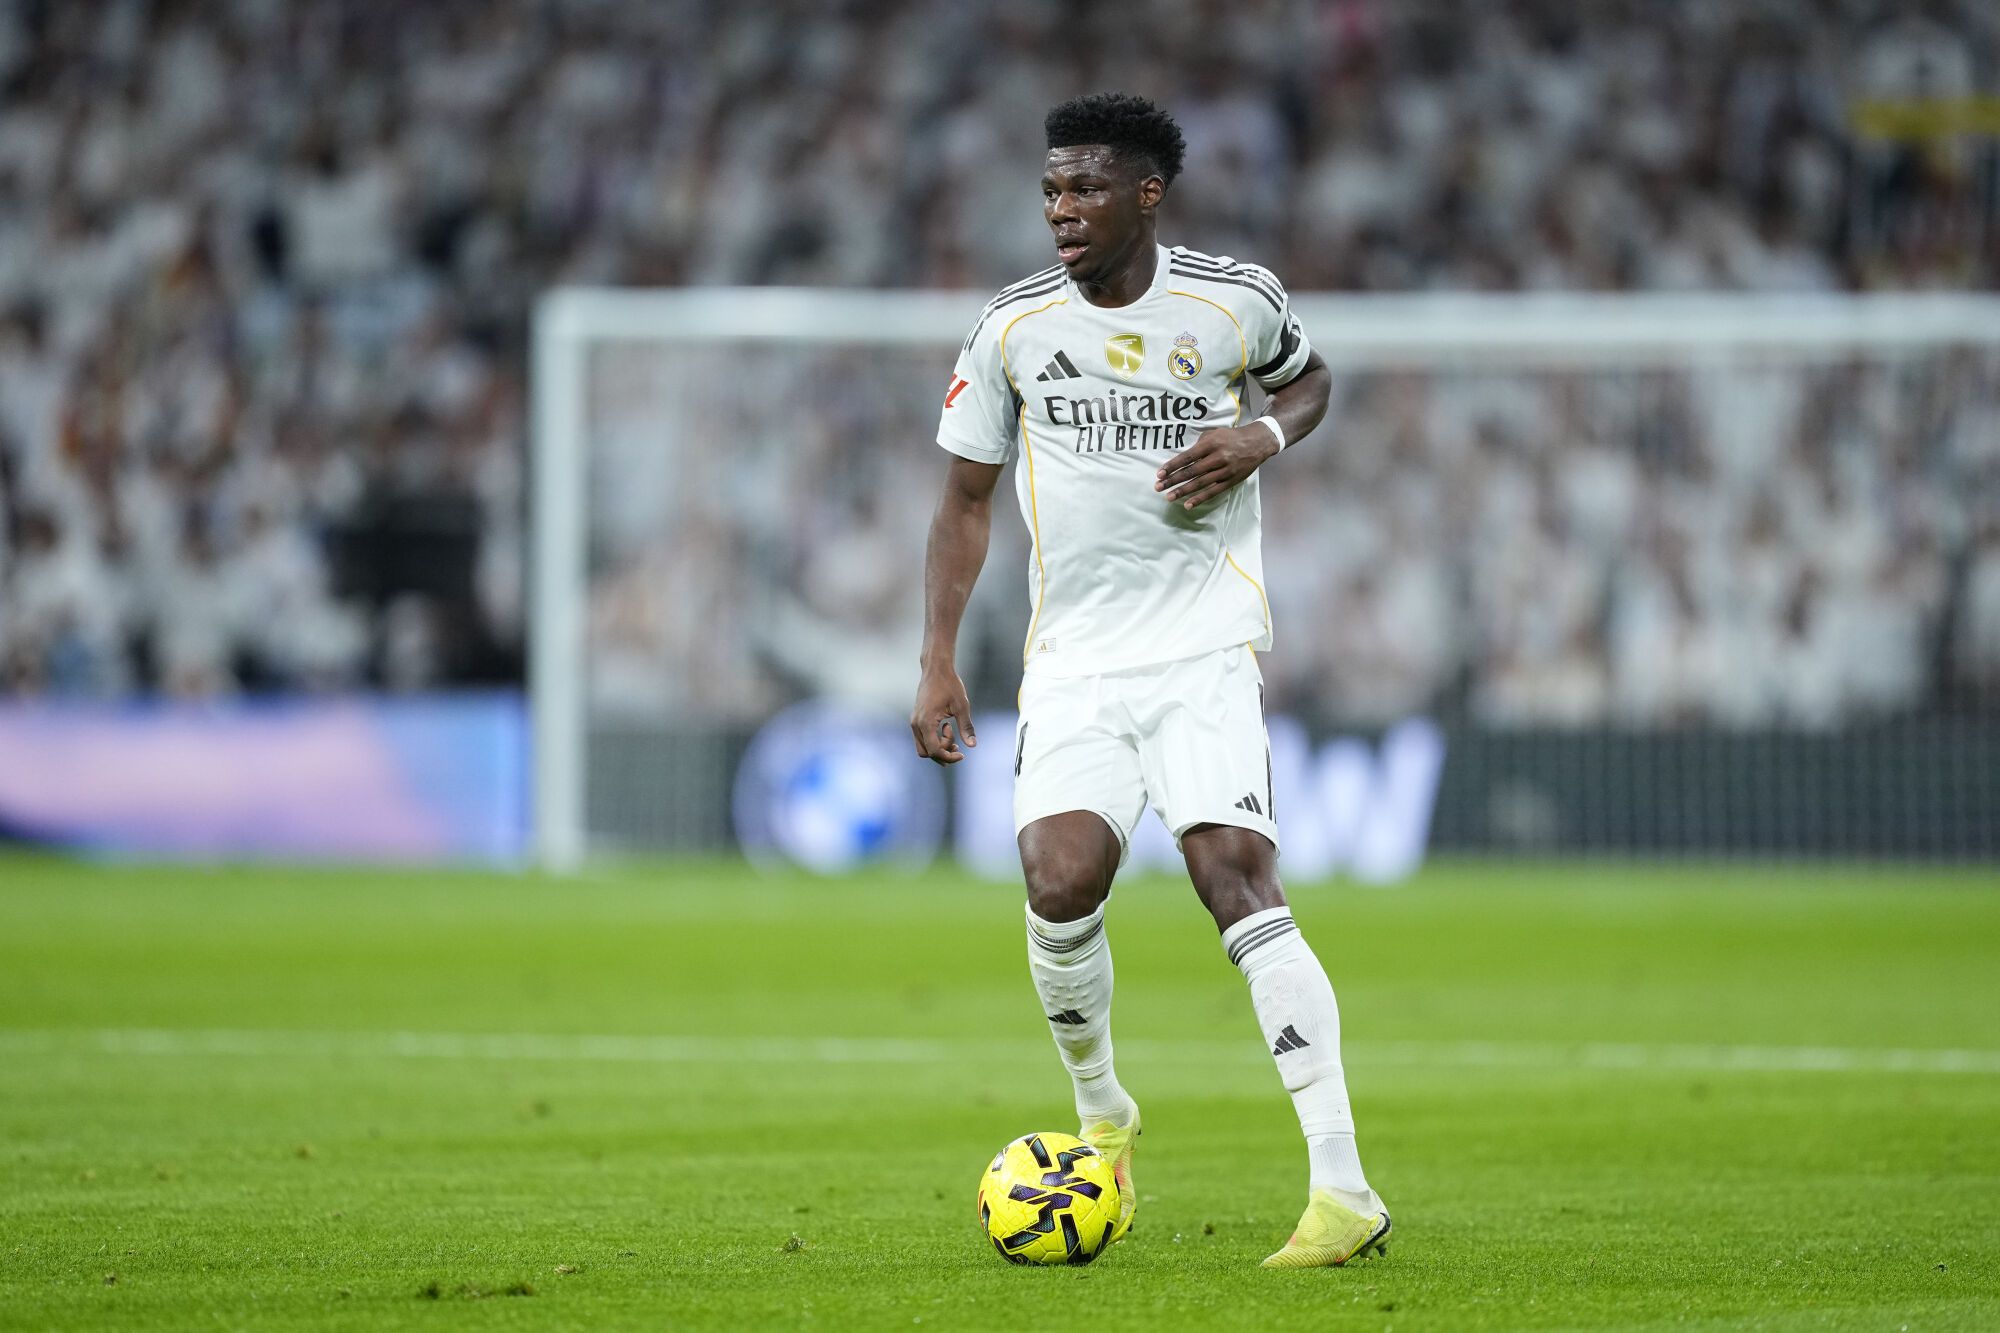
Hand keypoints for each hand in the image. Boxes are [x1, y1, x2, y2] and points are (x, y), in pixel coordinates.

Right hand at [910, 664, 976, 764]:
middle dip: (943, 753)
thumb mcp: (962, 706)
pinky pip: (922, 738)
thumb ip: (966, 727)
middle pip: (926, 753)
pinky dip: (934, 740)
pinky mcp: (916, 719)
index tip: (962, 754)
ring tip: (953, 737)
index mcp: (926, 722)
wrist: (936, 669)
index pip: (934, 750)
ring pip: (922, 747)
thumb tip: (972, 745)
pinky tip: (947, 729)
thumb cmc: (949, 684)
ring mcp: (914, 721)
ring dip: (938, 747)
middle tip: (958, 746)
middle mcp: (916, 724)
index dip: (948, 757)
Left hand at [1154, 422, 1280, 509]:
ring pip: (1200, 483)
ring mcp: (1225, 471)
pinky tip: (1188, 504)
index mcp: (1212, 444)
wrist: (1257, 443)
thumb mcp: (1214, 434)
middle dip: (1173, 480)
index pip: (1188, 457)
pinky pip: (1213, 491)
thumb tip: (1184, 459)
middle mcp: (1218, 457)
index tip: (1160, 473)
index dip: (1173, 466)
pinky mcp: (1231, 481)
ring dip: (1183, 491)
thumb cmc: (1231, 437)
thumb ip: (1199, 445)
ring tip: (1168, 497)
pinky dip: (1200, 499)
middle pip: (1192, 471)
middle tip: (1158, 487)